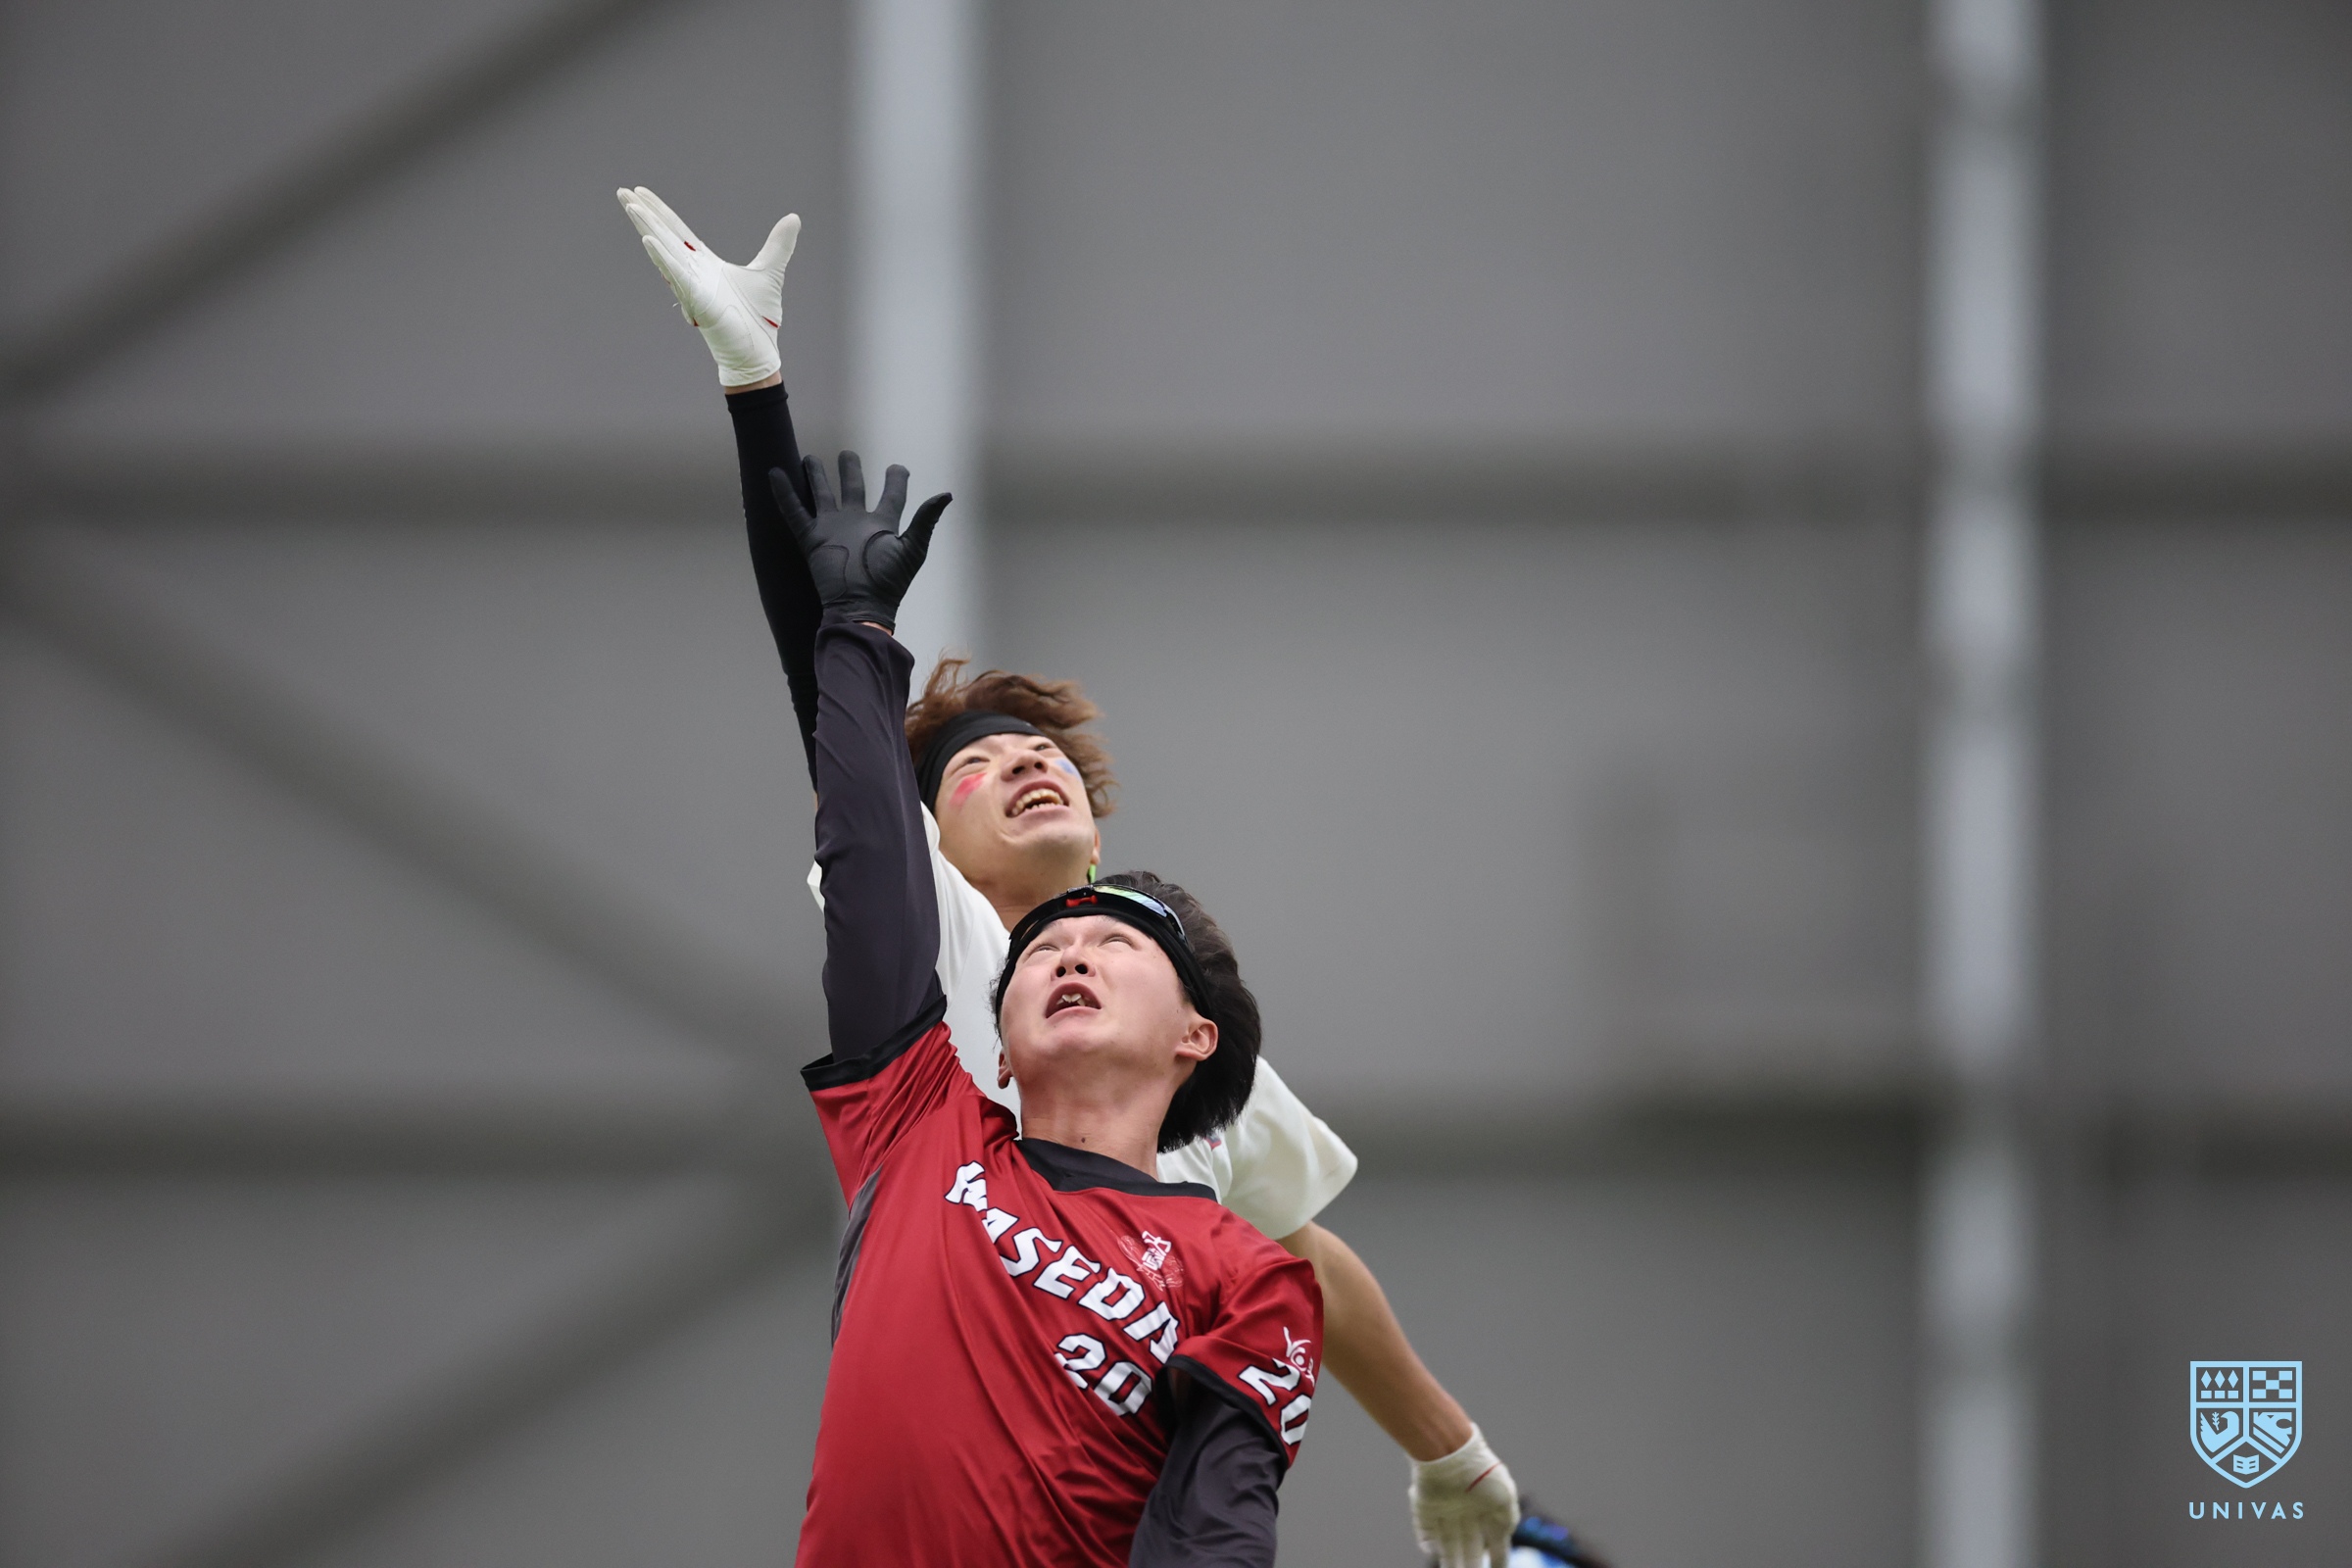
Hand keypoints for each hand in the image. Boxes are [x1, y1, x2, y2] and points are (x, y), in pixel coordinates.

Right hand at [617, 185, 797, 386]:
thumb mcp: (771, 271)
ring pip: (664, 250)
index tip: (641, 192)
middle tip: (621, 191)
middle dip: (643, 213)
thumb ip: (779, 245)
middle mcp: (693, 272)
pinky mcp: (696, 300)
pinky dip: (662, 257)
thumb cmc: (758, 318)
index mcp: (705, 264)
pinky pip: (676, 276)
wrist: (757, 351)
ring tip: (630, 205)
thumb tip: (793, 218)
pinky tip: (648, 239)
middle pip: (663, 235)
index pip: (678, 230)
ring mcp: (691, 285)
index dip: (660, 211)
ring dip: (647, 227)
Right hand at [773, 452, 950, 630]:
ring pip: (822, 495)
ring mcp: (833, 529)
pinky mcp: (812, 539)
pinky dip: (784, 493)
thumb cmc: (890, 581)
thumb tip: (946, 494)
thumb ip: (925, 520)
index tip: (897, 467)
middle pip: (852, 489)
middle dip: (849, 470)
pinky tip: (775, 472)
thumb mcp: (912, 548)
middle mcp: (856, 523)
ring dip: (816, 476)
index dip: (896, 480)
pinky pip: (795, 512)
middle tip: (847, 454)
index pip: (892, 496)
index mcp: (882, 524)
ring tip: (809, 458)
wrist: (861, 607)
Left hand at [1408, 1425, 1517, 1567]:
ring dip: (1450, 1562)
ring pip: (1448, 1543)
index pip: (1495, 1541)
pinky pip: (1425, 1530)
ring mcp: (1446, 1509)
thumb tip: (1507, 1536)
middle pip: (1470, 1546)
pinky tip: (1432, 1551)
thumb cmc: (1481, 1473)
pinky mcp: (1424, 1506)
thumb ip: (1508, 1519)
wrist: (1449, 1452)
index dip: (1498, 1558)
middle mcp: (1468, 1511)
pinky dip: (1427, 1543)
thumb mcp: (1505, 1498)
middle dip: (1471, 1564)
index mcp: (1489, 1508)